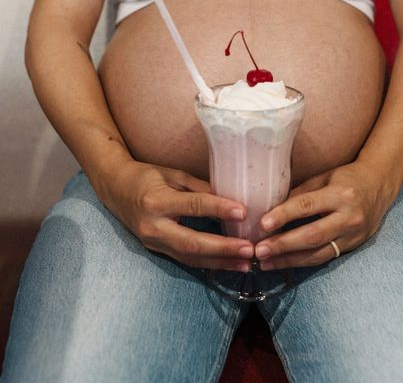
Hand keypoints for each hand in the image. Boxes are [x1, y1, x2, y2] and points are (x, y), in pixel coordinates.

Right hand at [102, 160, 253, 270]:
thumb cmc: (146, 177)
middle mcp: (153, 226)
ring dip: (220, 262)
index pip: (193, 206)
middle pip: (192, 243)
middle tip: (249, 249)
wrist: (115, 190)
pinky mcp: (156, 250)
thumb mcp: (173, 175)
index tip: (243, 212)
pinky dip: (208, 263)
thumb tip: (230, 198)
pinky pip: (185, 260)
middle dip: (223, 248)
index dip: (219, 209)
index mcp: (157, 202)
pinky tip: (227, 264)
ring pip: (190, 258)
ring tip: (245, 263)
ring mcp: (153, 242)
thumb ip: (200, 187)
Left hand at [254, 160, 397, 269]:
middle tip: (260, 250)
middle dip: (284, 245)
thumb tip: (270, 208)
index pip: (308, 206)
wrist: (380, 186)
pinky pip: (325, 258)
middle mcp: (349, 217)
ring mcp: (353, 235)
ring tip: (266, 262)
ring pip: (318, 253)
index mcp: (341, 194)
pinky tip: (284, 263)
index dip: (284, 215)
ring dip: (289, 260)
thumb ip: (300, 194)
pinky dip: (303, 262)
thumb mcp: (323, 178)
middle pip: (313, 235)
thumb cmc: (346, 178)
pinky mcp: (353, 247)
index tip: (263, 224)